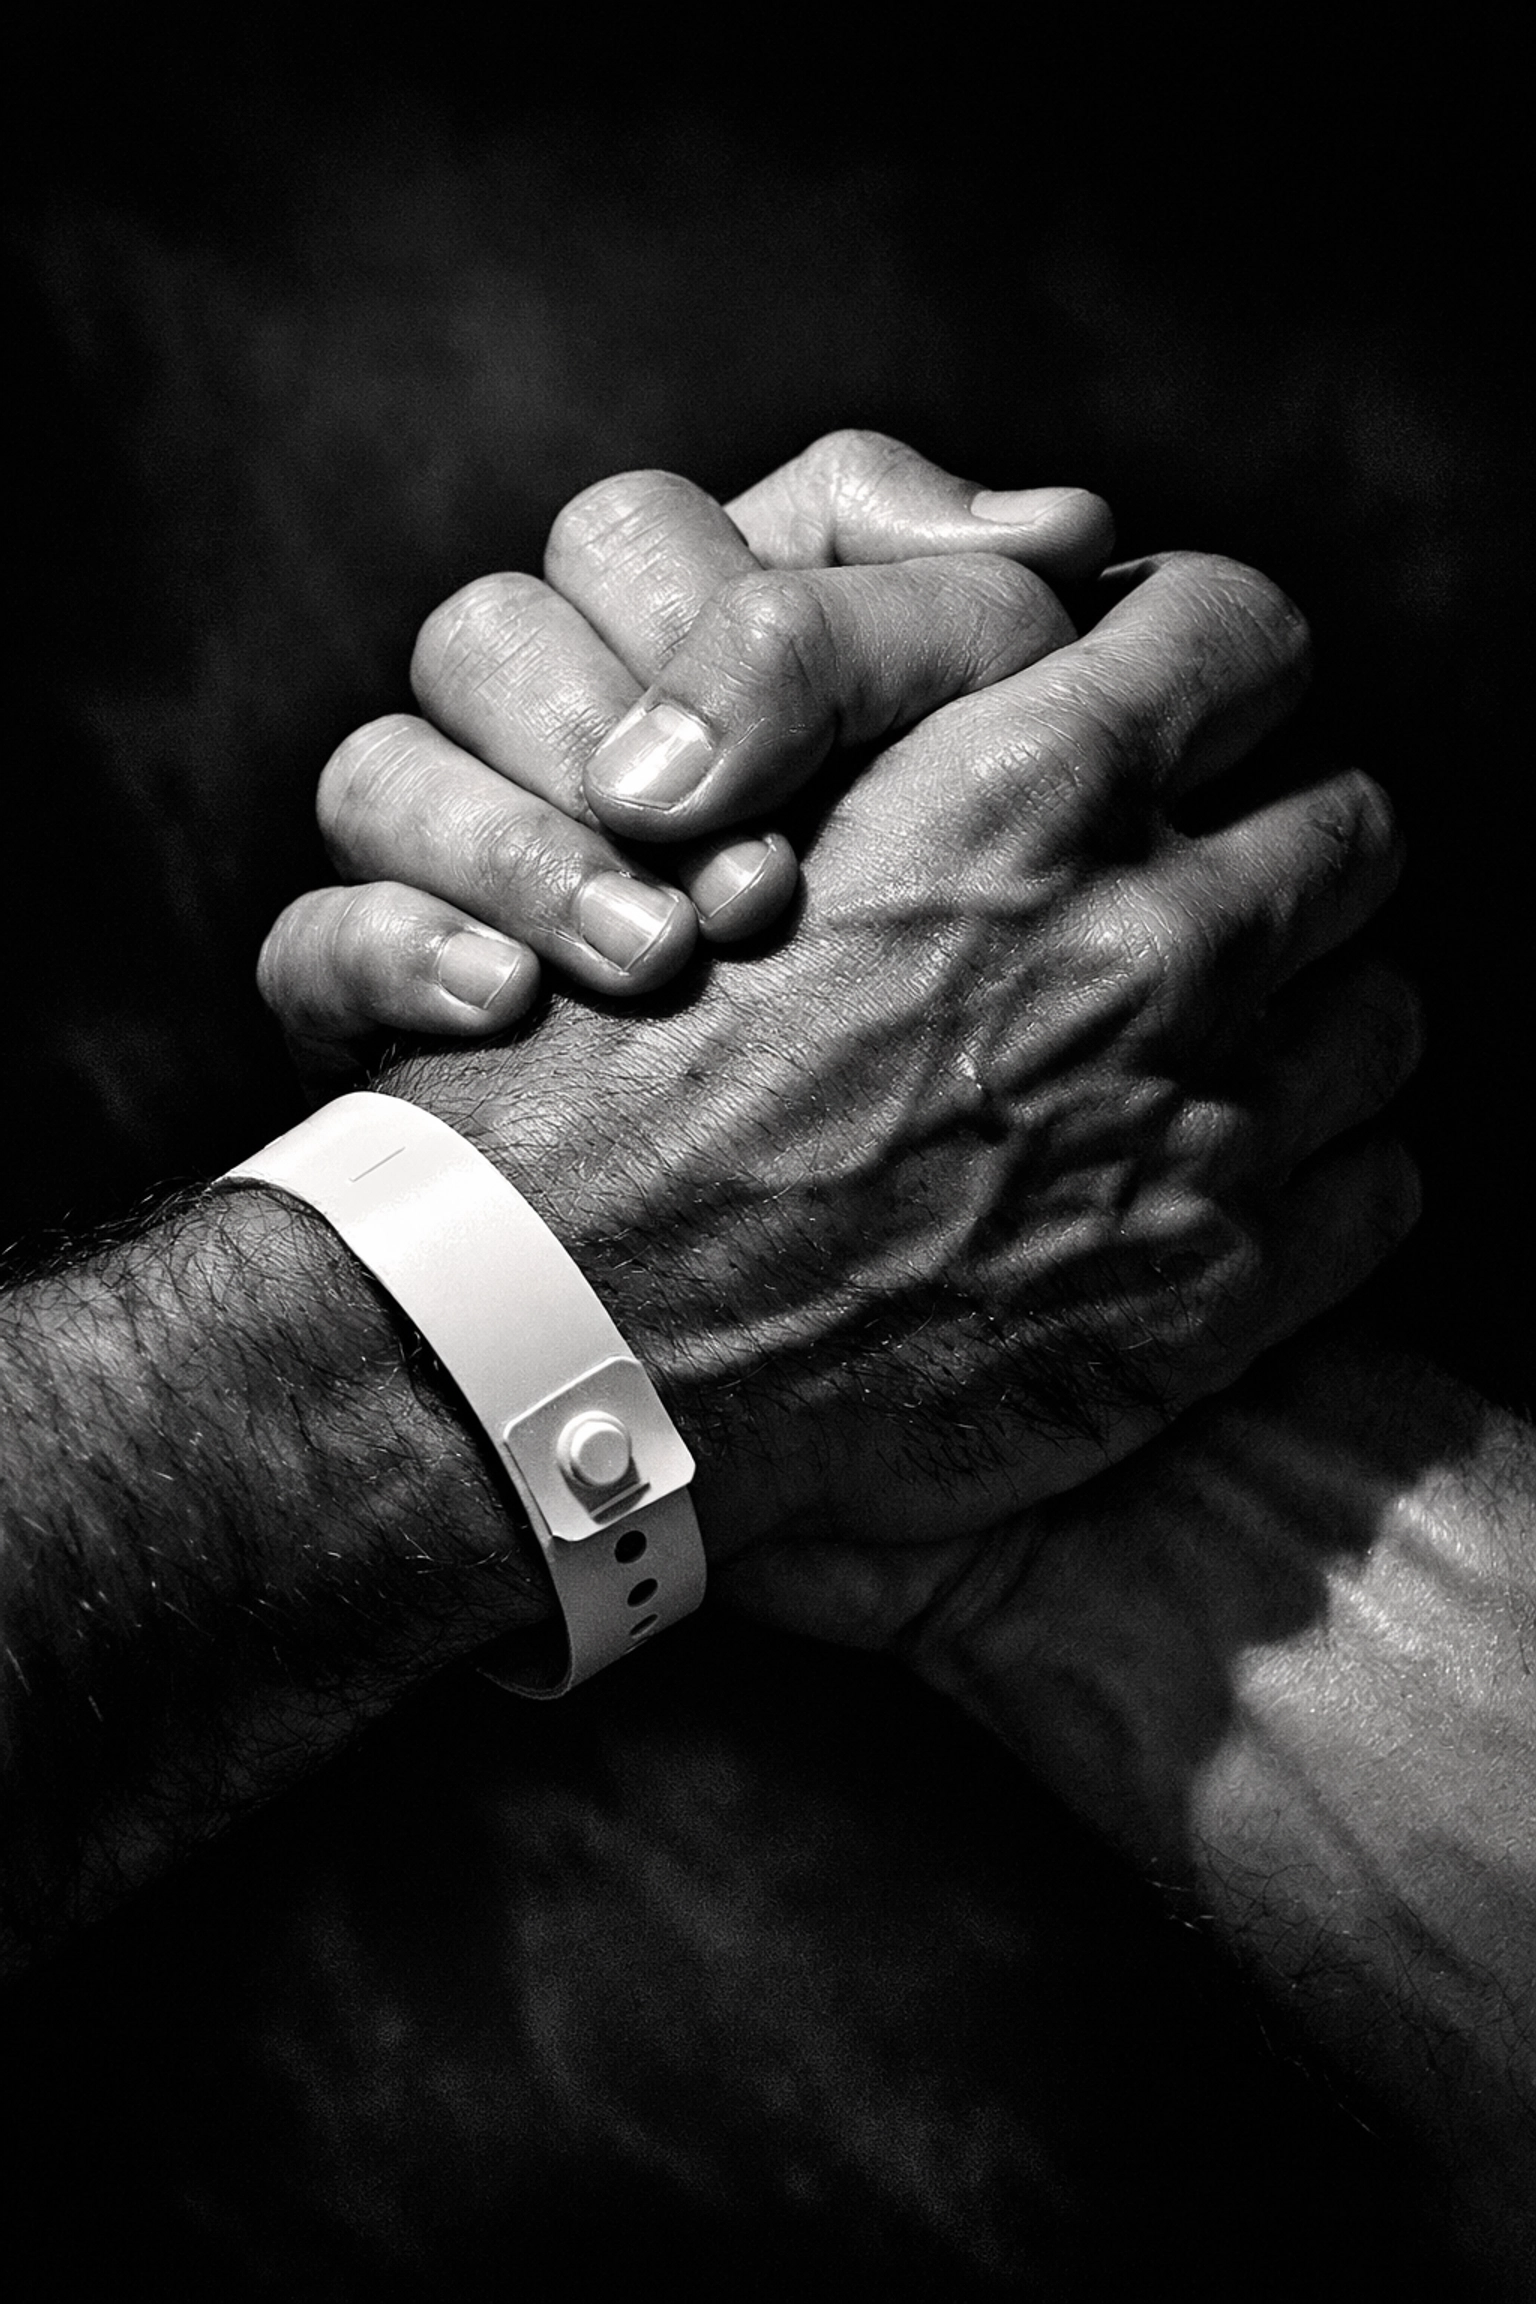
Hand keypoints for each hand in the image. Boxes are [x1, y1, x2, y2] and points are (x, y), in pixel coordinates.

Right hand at [257, 433, 1112, 1078]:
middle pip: (495, 625)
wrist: (737, 1279)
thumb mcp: (997, 807)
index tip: (839, 732)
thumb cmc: (920, 1021)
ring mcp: (437, 874)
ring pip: (377, 764)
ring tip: (654, 960)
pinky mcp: (363, 999)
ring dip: (520, 852)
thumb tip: (1066, 525)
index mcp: (678, 668)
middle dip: (615, 735)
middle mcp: (542, 750)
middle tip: (750, 885)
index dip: (738, 603)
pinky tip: (504, 1008)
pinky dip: (398, 958)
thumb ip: (991, 642)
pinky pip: (309, 939)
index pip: (648, 534)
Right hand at [375, 540, 1419, 1593]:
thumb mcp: (729, 809)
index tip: (1181, 710)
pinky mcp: (1214, 1292)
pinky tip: (1202, 1178)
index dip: (1216, 663)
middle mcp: (1145, 945)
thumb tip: (1049, 646)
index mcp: (1023, 791)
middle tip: (1186, 895)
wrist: (587, 1329)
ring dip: (1308, 1013)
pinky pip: (1378, 1183)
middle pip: (1351, 822)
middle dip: (1280, 839)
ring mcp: (1198, 1125)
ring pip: (1379, 1007)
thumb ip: (896, 698)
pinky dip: (1314, 1172)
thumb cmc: (621, 1064)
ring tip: (1199, 1048)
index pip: (1245, 635)